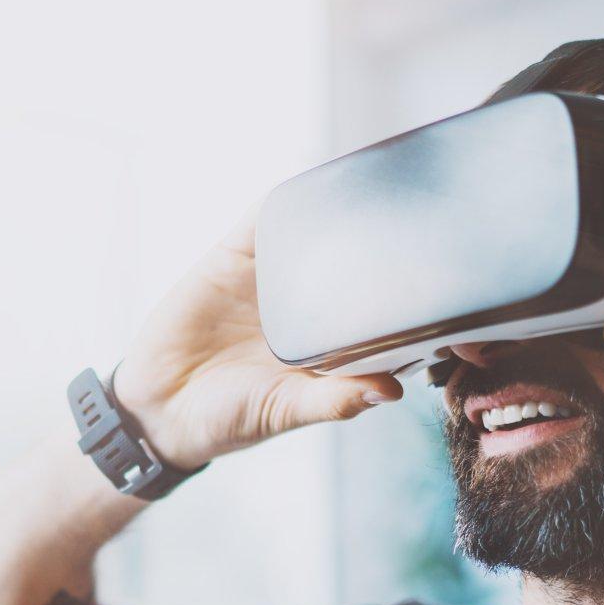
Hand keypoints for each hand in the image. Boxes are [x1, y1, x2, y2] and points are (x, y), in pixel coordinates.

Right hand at [110, 206, 403, 472]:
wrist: (158, 410)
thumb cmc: (230, 419)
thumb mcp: (285, 412)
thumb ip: (334, 400)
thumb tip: (391, 392)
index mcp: (329, 344)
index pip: (378, 310)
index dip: (407, 295)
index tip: (445, 281)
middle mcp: (306, 305)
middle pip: (352, 262)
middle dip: (382, 242)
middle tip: (423, 219)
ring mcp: (271, 278)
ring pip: (313, 231)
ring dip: (338, 208)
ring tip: (377, 186)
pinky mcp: (233, 257)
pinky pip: (263, 220)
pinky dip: (284, 201)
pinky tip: (309, 185)